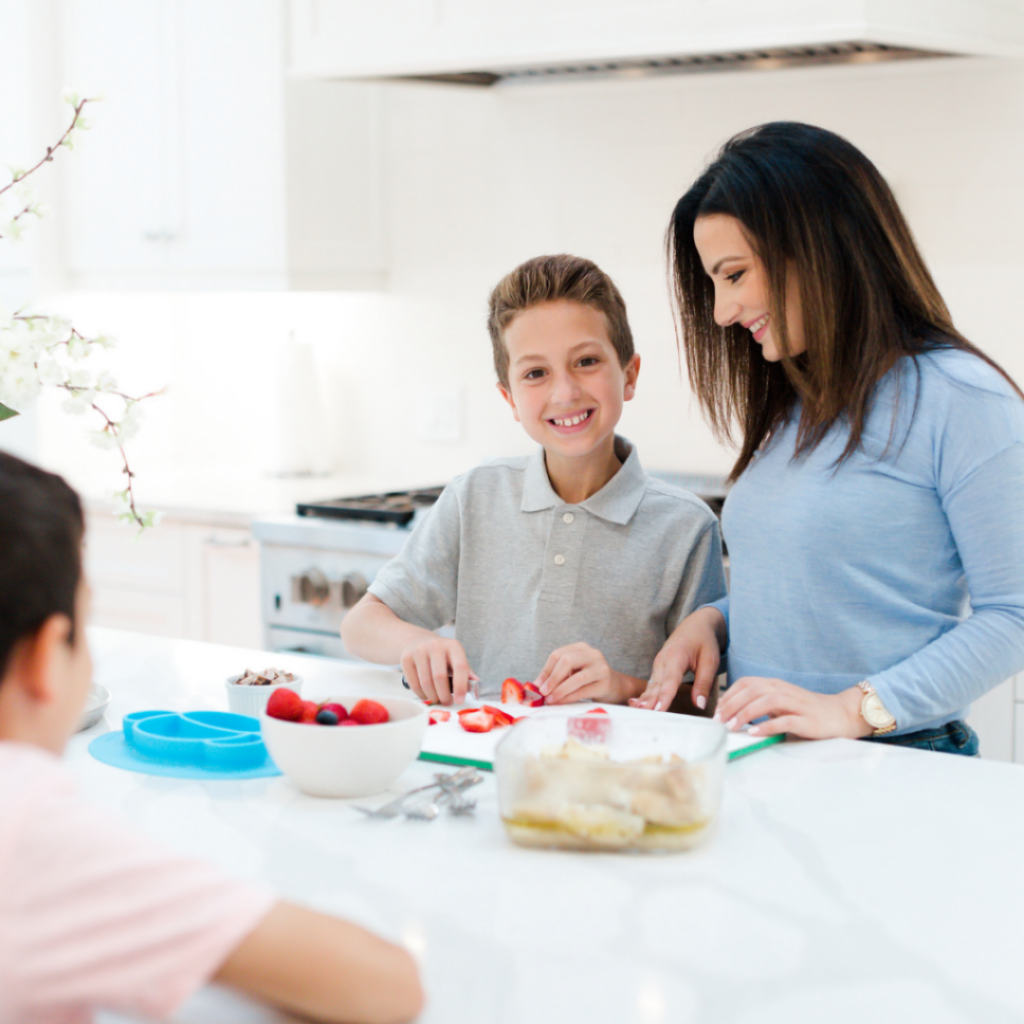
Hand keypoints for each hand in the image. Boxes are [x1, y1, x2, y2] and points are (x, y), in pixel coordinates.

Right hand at [399, 636, 475, 705]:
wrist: (418, 642)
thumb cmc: (442, 655)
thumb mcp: (456, 658)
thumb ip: (466, 671)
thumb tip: (476, 683)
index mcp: (453, 646)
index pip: (460, 666)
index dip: (461, 686)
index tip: (460, 700)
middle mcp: (435, 645)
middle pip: (440, 677)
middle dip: (444, 695)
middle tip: (447, 703)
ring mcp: (419, 651)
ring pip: (426, 682)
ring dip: (433, 697)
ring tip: (438, 700)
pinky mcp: (406, 658)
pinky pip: (414, 684)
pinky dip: (422, 694)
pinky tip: (427, 695)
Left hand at [535, 643, 641, 704]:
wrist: (615, 686)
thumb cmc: (589, 678)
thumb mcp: (573, 671)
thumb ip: (556, 675)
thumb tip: (536, 685)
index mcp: (581, 648)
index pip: (558, 654)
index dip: (546, 670)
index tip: (537, 684)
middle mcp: (592, 654)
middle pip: (567, 661)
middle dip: (553, 678)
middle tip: (543, 692)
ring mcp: (601, 668)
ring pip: (577, 678)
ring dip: (560, 690)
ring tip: (550, 699)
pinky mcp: (605, 684)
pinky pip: (584, 691)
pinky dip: (569, 697)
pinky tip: (561, 702)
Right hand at [631, 607, 723, 711]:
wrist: (696, 624)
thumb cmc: (704, 641)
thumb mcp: (710, 660)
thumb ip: (703, 683)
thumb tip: (699, 704)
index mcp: (676, 656)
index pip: (669, 681)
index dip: (663, 697)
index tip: (658, 710)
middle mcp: (663, 660)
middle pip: (656, 685)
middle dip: (649, 702)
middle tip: (643, 716)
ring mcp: (658, 664)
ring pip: (651, 685)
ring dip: (644, 699)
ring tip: (638, 712)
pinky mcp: (658, 668)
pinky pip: (652, 684)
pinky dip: (645, 695)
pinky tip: (638, 705)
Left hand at [714, 677, 870, 739]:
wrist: (841, 714)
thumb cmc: (806, 710)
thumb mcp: (781, 703)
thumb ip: (761, 705)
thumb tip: (733, 715)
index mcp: (775, 685)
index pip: (746, 683)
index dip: (729, 695)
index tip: (717, 710)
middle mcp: (784, 691)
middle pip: (753, 691)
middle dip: (732, 705)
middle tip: (719, 721)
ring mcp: (796, 704)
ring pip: (766, 702)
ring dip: (746, 714)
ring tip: (732, 727)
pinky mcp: (807, 720)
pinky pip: (785, 721)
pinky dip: (768, 726)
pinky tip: (755, 733)